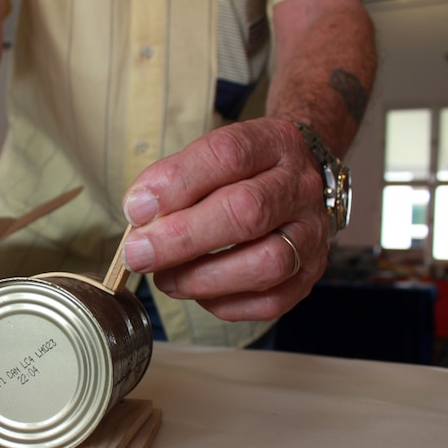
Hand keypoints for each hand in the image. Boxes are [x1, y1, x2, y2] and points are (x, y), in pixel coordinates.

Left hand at [121, 117, 328, 320]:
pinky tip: (198, 292)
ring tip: (166, 279)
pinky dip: (224, 303)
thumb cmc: (240, 173)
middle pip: (246, 212)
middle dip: (181, 239)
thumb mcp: (208, 156)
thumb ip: (172, 181)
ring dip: (202, 278)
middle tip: (138, 254)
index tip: (136, 209)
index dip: (177, 183)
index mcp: (273, 144)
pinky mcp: (310, 275)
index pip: (227, 155)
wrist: (296, 180)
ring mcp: (311, 234)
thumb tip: (139, 214)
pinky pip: (270, 301)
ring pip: (265, 263)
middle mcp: (299, 188)